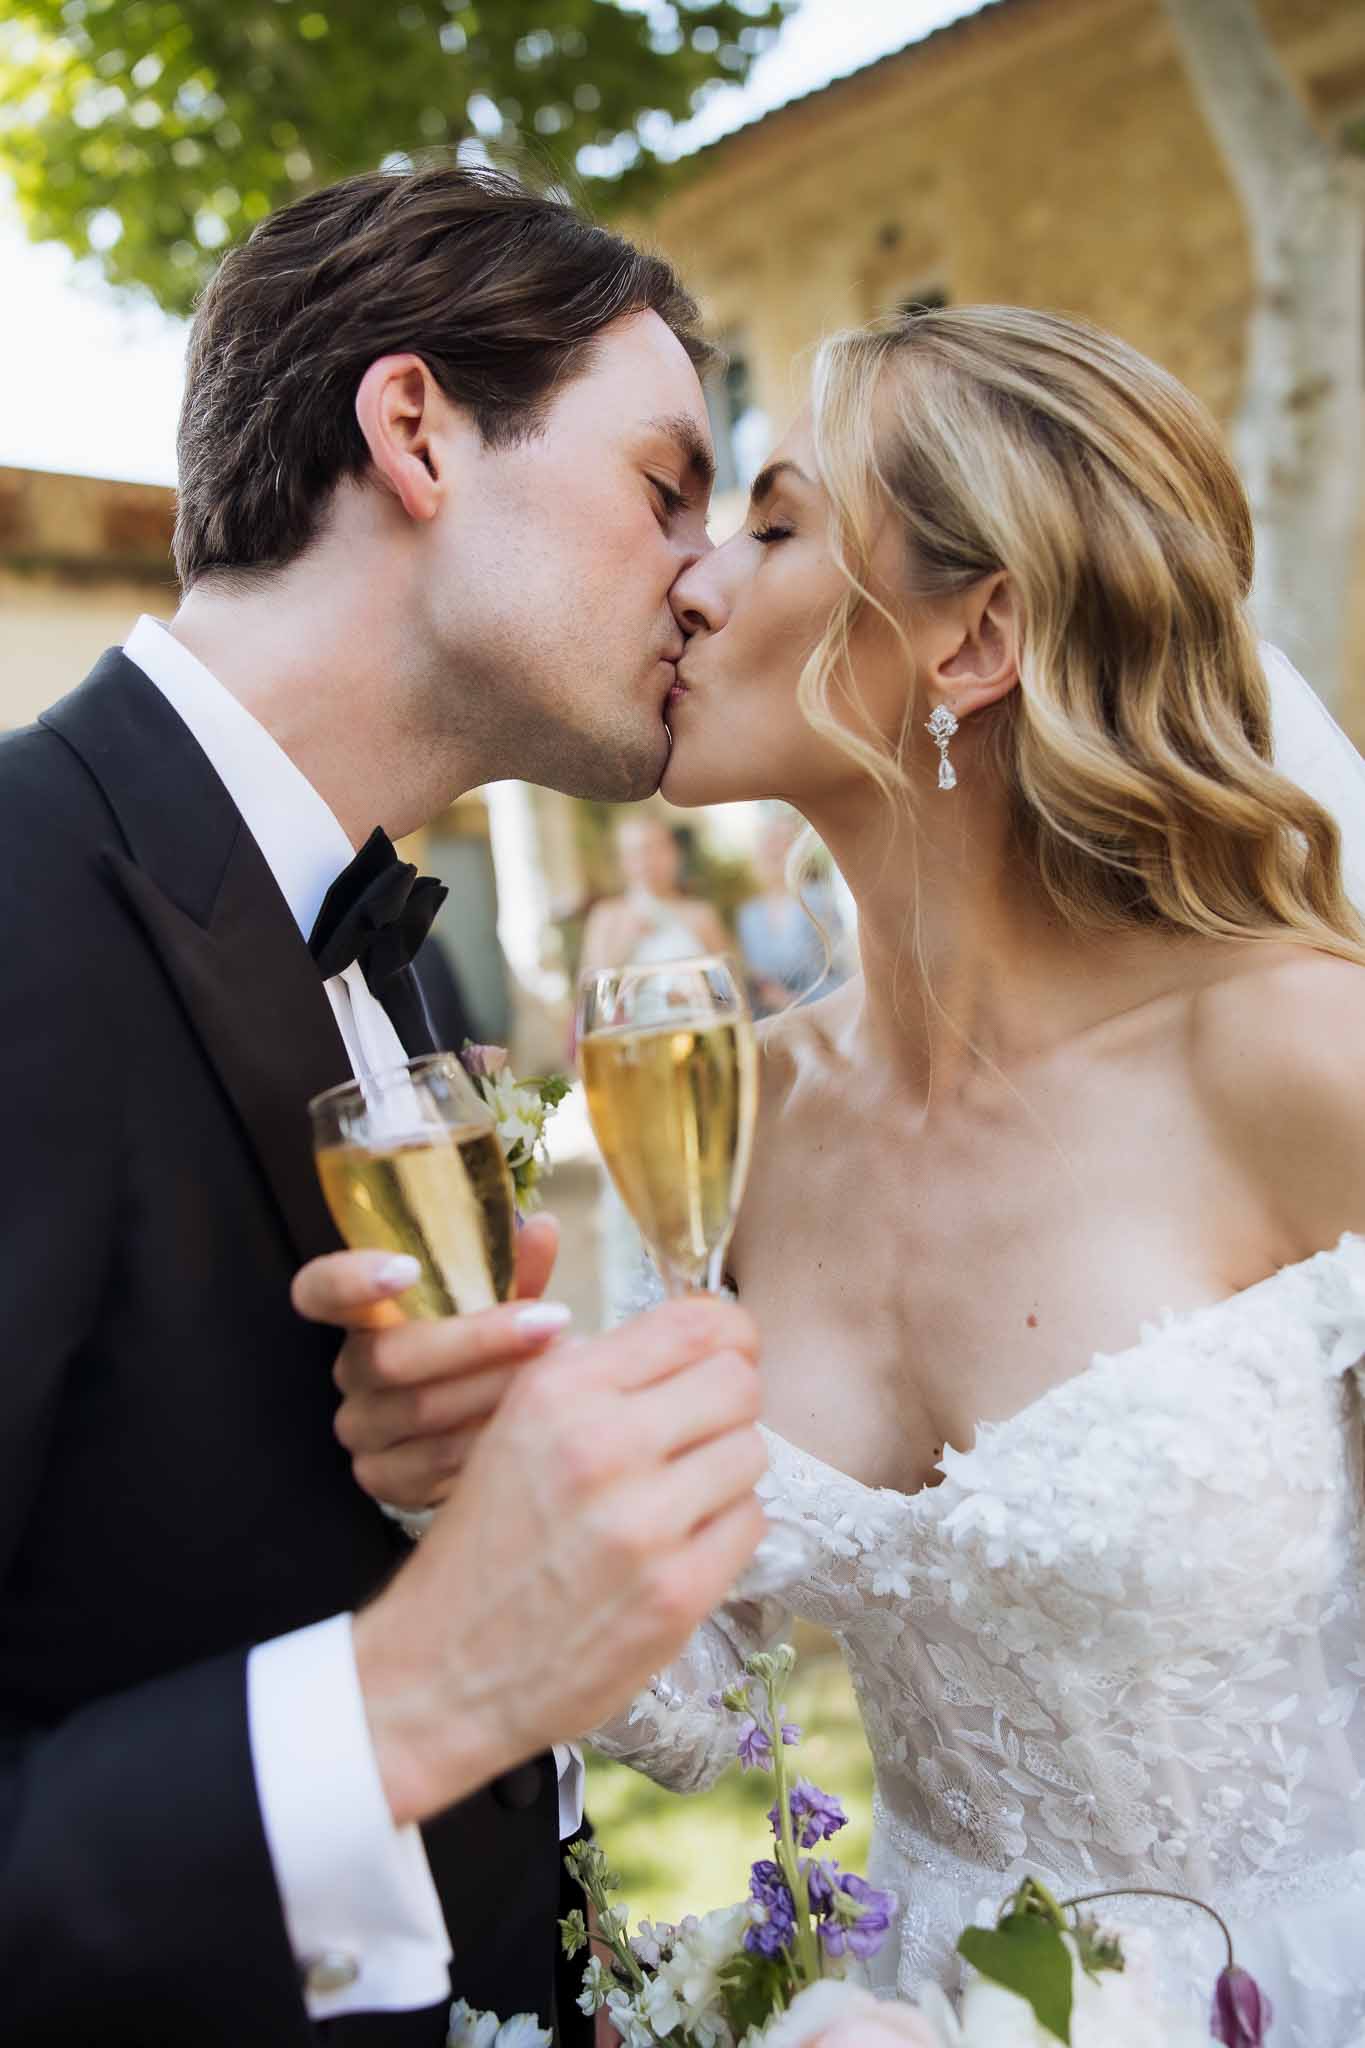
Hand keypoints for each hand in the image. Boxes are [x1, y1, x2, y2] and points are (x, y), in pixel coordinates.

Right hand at [292, 1215, 568, 1508]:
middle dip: (477, 1340)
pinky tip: (535, 1425)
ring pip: (420, 1411)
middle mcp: (351, 1371)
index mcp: (363, 1316)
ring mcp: (362, 1429)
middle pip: (390, 1357)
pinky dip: (489, 1440)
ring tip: (559, 1372)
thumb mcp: (500, 1308)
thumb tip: (542, 1228)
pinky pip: (435, 1463)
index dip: (352, 1278)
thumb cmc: (486, 1354)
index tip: (408, 1268)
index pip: (321, 1289)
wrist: (482, 1432)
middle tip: (548, 1324)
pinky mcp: (383, 1479)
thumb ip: (516, 1271)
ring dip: (496, 1389)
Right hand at [350, 1294, 766, 1828]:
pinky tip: (677, 1544)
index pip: (698, 1325)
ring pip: (751, 1451)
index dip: (729, 1335)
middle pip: (739, 1383)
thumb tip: (701, 1338)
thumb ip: (598, 1377)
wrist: (443, 1671)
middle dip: (727, 1404)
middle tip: (697, 1434)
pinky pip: (749, 1522)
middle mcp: (602, 1444)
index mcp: (558, 1391)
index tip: (727, 1354)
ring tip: (677, 1496)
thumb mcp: (514, 1428)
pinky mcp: (677, 1593)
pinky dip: (724, 1529)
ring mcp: (645, 1523)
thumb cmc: (483, 1547)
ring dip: (724, 1470)